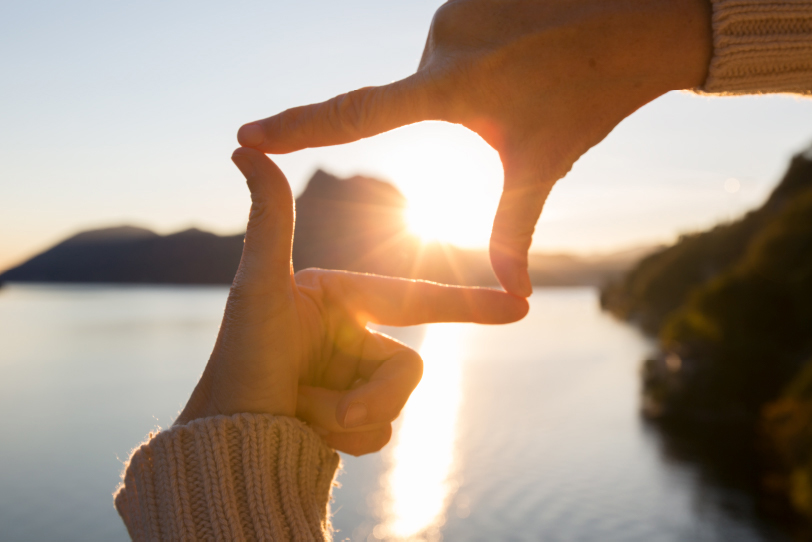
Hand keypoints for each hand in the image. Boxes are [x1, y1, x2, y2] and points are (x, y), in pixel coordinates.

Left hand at [175, 148, 527, 455]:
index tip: (521, 304)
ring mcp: (353, 380)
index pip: (415, 299)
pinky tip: (307, 433)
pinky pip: (381, 433)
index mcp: (341, 300)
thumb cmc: (238, 359)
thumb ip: (269, 218)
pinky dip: (346, 441)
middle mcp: (351, 337)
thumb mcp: (260, 288)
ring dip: (348, 419)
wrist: (223, 443)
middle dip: (369, 396)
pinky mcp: (351, 418)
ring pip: (395, 406)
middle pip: (408, 368)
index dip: (468, 302)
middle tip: (322, 407)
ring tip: (301, 414)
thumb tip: (243, 147)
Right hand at [236, 0, 711, 296]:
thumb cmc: (587, 99)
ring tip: (528, 74)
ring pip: (440, 68)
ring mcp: (452, 9)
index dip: (298, 130)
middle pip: (419, 97)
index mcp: (451, 88)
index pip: (357, 116)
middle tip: (517, 101)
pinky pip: (454, 36)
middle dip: (460, 110)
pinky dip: (481, 53)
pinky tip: (528, 47)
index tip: (245, 136)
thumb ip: (513, 229)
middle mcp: (439, 41)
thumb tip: (513, 296)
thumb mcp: (542, 166)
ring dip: (474, 81)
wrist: (636, 27)